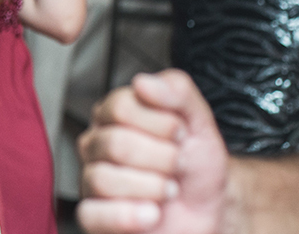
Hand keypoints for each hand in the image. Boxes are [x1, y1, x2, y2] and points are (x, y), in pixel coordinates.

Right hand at [77, 70, 227, 233]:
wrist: (207, 208)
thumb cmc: (196, 164)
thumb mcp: (198, 121)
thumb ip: (176, 90)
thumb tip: (143, 82)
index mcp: (114, 114)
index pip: (121, 107)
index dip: (160, 123)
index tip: (180, 134)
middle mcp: (97, 143)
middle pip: (115, 144)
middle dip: (162, 158)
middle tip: (178, 165)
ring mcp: (91, 179)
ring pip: (103, 179)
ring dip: (151, 188)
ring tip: (169, 191)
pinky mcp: (94, 215)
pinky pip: (92, 214)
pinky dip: (128, 216)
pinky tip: (152, 213)